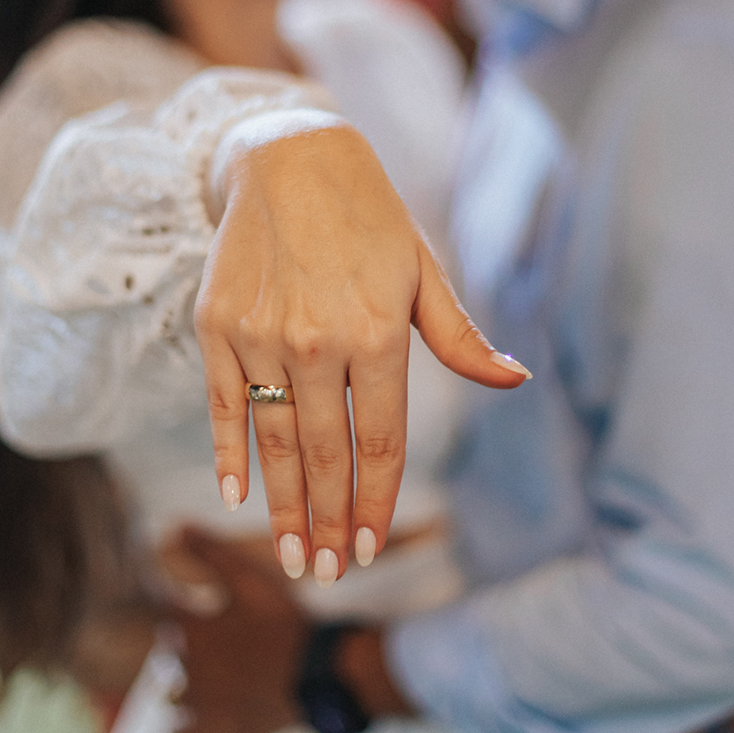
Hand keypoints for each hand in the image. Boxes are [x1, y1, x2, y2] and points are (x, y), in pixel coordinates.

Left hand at [171, 528, 309, 732]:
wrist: (316, 677)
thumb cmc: (283, 624)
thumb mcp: (249, 581)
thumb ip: (210, 553)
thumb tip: (175, 526)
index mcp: (190, 628)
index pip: (161, 610)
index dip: (170, 602)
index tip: (181, 600)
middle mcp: (184, 666)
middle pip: (168, 651)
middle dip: (183, 640)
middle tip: (215, 635)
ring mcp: (196, 702)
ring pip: (169, 691)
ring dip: (183, 680)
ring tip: (212, 672)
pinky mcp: (210, 731)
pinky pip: (176, 731)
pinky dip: (180, 722)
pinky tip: (197, 711)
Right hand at [195, 116, 529, 580]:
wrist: (288, 156)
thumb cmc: (370, 217)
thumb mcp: (424, 270)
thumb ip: (461, 337)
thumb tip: (516, 381)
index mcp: (378, 335)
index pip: (381, 443)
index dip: (377, 503)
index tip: (372, 550)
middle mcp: (317, 343)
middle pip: (325, 456)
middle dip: (330, 523)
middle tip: (328, 575)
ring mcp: (261, 337)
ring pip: (274, 443)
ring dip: (283, 507)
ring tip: (291, 556)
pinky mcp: (217, 328)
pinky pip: (224, 406)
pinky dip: (229, 454)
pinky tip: (235, 496)